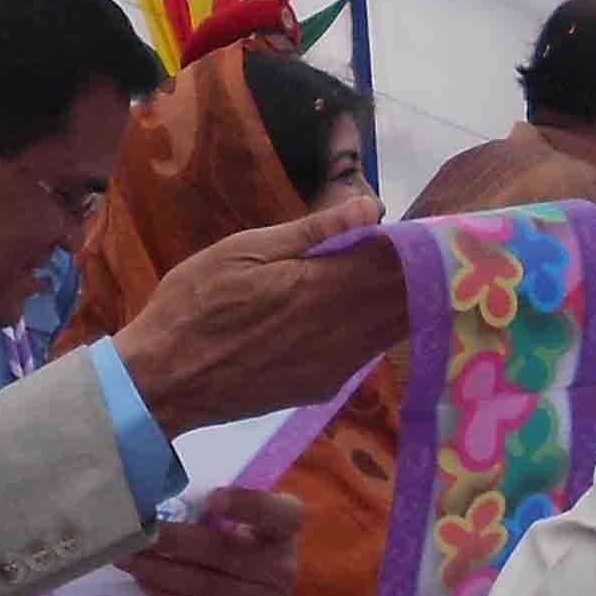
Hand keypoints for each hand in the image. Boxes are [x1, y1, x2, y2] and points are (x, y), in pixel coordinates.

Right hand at [113, 202, 403, 434]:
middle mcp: (342, 331)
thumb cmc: (194, 304)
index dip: (418, 241)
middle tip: (431, 246)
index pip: (394, 260)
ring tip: (410, 272)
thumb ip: (312, 233)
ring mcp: (337, 365)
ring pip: (394, 328)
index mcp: (323, 288)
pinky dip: (381, 327)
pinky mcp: (324, 387)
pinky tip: (373, 310)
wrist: (163, 382)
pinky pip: (369, 351)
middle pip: (405, 298)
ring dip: (408, 300)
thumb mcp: (244, 251)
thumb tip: (371, 208)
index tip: (429, 223)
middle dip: (422, 270)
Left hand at [124, 483, 300, 595]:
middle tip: (137, 534)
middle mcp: (283, 569)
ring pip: (206, 584)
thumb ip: (209, 514)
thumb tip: (152, 498)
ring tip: (128, 560)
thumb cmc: (229, 556)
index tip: (212, 499)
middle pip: (224, 551)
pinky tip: (145, 585)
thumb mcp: (231, 529)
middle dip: (173, 541)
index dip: (249, 505)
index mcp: (283, 531)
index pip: (281, 514)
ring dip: (160, 571)